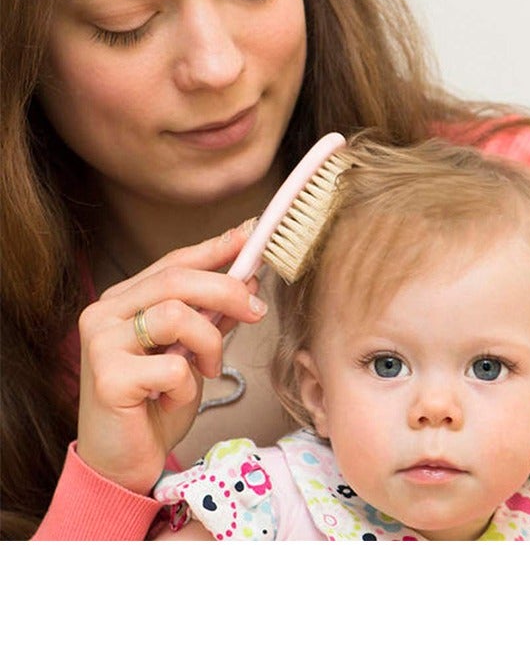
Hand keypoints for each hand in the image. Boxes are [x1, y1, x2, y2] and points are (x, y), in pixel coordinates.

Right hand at [76, 224, 267, 494]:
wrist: (122, 463)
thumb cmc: (155, 405)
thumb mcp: (190, 353)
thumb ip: (209, 317)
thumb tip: (247, 282)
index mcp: (123, 300)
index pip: (172, 262)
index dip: (214, 248)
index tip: (249, 237)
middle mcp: (105, 313)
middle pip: (176, 280)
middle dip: (227, 290)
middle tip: (257, 310)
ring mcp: (101, 342)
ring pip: (176, 315)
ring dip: (210, 342)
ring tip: (209, 369)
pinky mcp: (107, 377)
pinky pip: (172, 365)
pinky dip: (188, 384)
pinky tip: (175, 398)